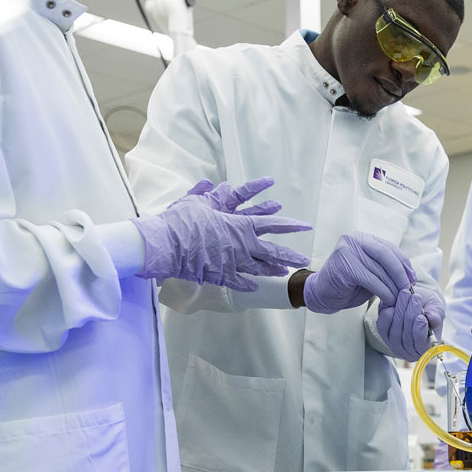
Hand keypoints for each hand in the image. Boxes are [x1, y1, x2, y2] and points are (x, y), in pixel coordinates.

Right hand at [133, 179, 310, 291]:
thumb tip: (217, 186)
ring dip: (272, 269)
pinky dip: (247, 283)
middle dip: (290, 254)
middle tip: (304, 258)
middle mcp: (240, 246)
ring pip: (258, 268)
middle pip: (271, 251)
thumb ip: (211, 194)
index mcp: (239, 226)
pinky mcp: (218, 276)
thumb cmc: (182, 220)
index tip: (305, 226)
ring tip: (284, 272)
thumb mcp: (198, 202)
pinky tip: (256, 286)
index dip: (290, 224)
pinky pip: (237, 281)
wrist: (165, 244)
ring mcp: (231, 263)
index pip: (271, 223)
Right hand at [301, 233, 413, 313]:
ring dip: (393, 286)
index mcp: (363, 238)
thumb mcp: (370, 272)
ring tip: (400, 298)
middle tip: (409, 289)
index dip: (403, 263)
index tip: (413, 278)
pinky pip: (371, 279)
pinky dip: (383, 291)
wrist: (321, 294)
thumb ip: (385, 268)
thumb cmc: (348, 285)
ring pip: (380, 269)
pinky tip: (389, 300)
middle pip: (386, 255)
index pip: (389, 248)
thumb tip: (410, 274)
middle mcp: (354, 239)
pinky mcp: (345, 265)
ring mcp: (348, 250)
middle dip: (400, 273)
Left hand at [376, 288, 442, 361]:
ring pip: (395, 332)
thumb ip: (436, 315)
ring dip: (400, 310)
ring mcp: (395, 345)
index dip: (420, 332)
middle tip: (415, 296)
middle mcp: (410, 352)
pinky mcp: (384, 335)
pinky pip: (383, 327)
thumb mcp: (437, 309)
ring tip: (405, 293)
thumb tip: (432, 317)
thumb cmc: (429, 308)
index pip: (421, 345)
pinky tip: (394, 302)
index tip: (421, 317)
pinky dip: (387, 314)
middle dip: (410, 315)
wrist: (415, 302)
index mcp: (427, 348)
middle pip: (406, 337)